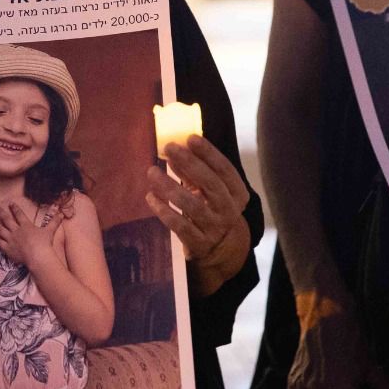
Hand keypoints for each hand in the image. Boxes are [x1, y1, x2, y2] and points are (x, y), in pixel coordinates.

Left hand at [0, 202, 57, 267]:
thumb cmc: (44, 244)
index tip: (10, 203)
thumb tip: (61, 213)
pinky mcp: (7, 248)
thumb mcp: (50, 231)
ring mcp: (10, 239)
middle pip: (6, 220)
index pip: (19, 215)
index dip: (15, 208)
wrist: (38, 256)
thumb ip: (54, 222)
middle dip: (1, 212)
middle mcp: (16, 231)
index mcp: (26, 226)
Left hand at [144, 136, 251, 295]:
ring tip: (151, 172)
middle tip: (169, 147)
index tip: (191, 138)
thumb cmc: (212, 210)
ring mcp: (215, 229)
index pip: (225, 170)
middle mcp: (229, 211)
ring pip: (192, 206)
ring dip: (170, 187)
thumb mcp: (210, 192)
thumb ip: (194, 173)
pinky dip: (164, 211)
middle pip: (211, 185)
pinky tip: (150, 197)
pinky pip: (179, 226)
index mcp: (237, 194)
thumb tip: (173, 152)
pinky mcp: (199, 244)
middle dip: (190, 164)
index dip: (209, 153)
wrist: (221, 251)